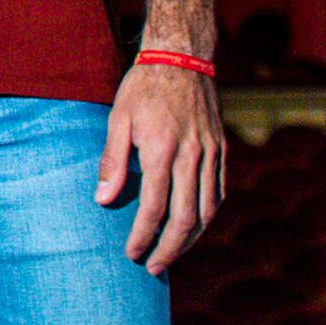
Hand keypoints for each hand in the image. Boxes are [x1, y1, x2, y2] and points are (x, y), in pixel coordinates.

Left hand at [93, 52, 226, 273]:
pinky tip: (194, 228)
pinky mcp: (222, 150)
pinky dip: (208, 216)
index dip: (143, 236)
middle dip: (170, 248)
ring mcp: (211, 154)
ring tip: (173, 255)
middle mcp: (192, 156)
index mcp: (163, 149)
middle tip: (153, 268)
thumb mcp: (118, 119)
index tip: (132, 253)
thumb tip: (103, 200)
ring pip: (208, 210)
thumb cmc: (142, 88)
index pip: (155, 207)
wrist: (182, 57)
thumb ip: (113, 161)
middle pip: (186, 217)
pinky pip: (219, 193)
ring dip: (191, 239)